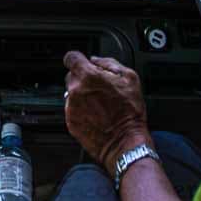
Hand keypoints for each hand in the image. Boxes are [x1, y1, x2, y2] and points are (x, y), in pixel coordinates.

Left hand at [63, 51, 150, 174]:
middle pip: (71, 76)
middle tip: (100, 88)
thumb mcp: (129, 78)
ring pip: (72, 93)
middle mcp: (75, 90)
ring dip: (82, 95)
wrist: (125, 142)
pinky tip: (96, 115)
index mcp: (88, 76)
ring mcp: (71, 107)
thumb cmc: (130, 112)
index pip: (71, 58)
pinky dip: (81, 109)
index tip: (82, 63)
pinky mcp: (70, 121)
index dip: (78, 59)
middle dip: (83, 79)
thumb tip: (95, 60)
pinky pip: (72, 109)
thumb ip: (109, 63)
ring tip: (100, 104)